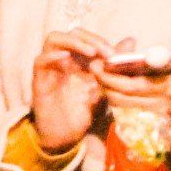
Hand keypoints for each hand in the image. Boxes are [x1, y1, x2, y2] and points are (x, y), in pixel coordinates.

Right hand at [30, 28, 112, 150]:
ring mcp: (50, 68)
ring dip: (73, 42)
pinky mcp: (40, 81)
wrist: (67, 137)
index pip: (85, 36)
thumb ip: (114, 64)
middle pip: (71, 33)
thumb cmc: (83, 110)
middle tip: (106, 52)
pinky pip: (39, 61)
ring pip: (53, 40)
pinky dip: (51, 56)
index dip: (99, 40)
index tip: (115, 53)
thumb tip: (131, 41)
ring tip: (91, 52)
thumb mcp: (103, 86)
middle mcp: (63, 59)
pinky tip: (66, 57)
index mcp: (77, 58)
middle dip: (90, 39)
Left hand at [98, 42, 170, 119]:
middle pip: (122, 97)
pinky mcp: (152, 119)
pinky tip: (112, 87)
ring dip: (108, 91)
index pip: (133, 85)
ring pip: (122, 105)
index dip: (112, 76)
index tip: (99, 64)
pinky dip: (117, 99)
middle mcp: (158, 104)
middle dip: (104, 83)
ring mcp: (154, 114)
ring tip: (100, 76)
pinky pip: (128, 110)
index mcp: (168, 88)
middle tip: (94, 68)